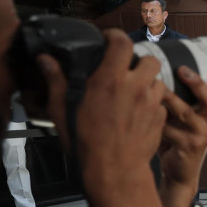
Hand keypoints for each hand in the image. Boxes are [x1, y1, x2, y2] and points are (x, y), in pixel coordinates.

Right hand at [38, 29, 165, 206]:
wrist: (114, 169)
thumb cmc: (85, 140)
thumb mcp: (62, 109)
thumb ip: (57, 81)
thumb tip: (46, 60)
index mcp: (110, 79)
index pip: (122, 42)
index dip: (116, 36)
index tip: (109, 40)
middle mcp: (135, 86)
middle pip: (149, 59)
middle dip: (139, 61)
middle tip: (126, 70)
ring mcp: (152, 102)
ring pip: (158, 80)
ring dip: (148, 82)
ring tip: (134, 91)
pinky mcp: (161, 117)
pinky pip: (161, 101)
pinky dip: (153, 101)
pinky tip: (139, 111)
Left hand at [158, 69, 206, 206]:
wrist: (177, 174)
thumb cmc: (178, 143)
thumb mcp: (185, 122)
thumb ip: (182, 105)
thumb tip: (163, 76)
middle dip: (198, 84)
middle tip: (183, 70)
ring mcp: (201, 137)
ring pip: (186, 113)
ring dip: (170, 98)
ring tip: (156, 87)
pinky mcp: (187, 146)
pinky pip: (170, 128)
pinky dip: (156, 120)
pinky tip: (144, 114)